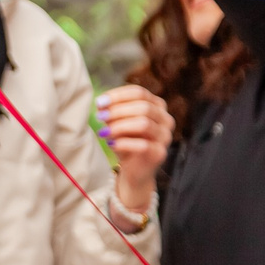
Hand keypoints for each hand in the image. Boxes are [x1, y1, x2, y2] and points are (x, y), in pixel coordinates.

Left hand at [97, 85, 174, 217]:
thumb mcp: (118, 124)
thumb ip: (112, 112)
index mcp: (157, 106)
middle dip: (118, 110)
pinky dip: (124, 143)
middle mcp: (165, 119)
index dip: (118, 96)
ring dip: (120, 126)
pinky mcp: (160, 153)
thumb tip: (100, 104)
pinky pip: (143, 145)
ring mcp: (165, 136)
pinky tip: (111, 144)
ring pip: (144, 124)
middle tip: (100, 117)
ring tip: (104, 132)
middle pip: (143, 107)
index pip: (139, 93)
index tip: (99, 102)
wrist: (134, 172)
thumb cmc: (126, 143)